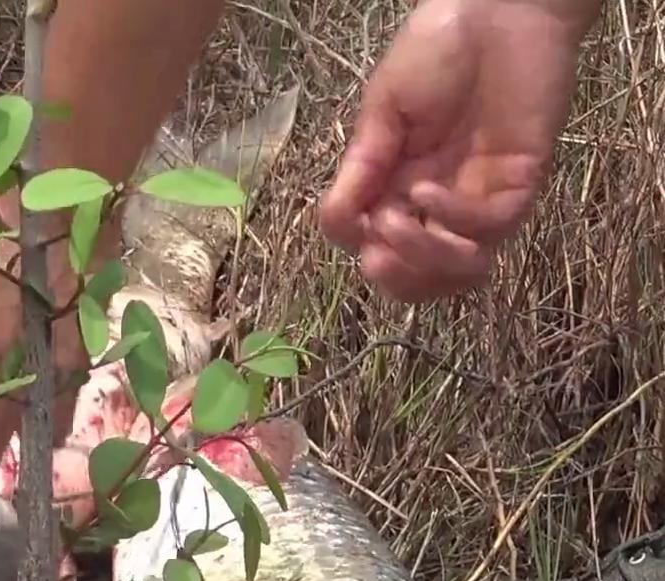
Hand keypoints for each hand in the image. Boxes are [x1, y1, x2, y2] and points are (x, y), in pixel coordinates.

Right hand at [319, 0, 592, 301]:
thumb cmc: (434, 50)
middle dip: (397, 276)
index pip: (381, 248)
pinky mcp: (520, 182)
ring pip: (464, 269)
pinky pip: (491, 226)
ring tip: (396, 226)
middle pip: (425, 277)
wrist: (495, 10)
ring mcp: (483, 197)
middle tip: (376, 250)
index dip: (364, 251)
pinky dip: (453, 221)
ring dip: (424, 262)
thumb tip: (335, 226)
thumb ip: (362, 170)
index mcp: (401, 187)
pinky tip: (426, 191)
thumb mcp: (381, 113)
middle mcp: (442, 204)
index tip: (348, 223)